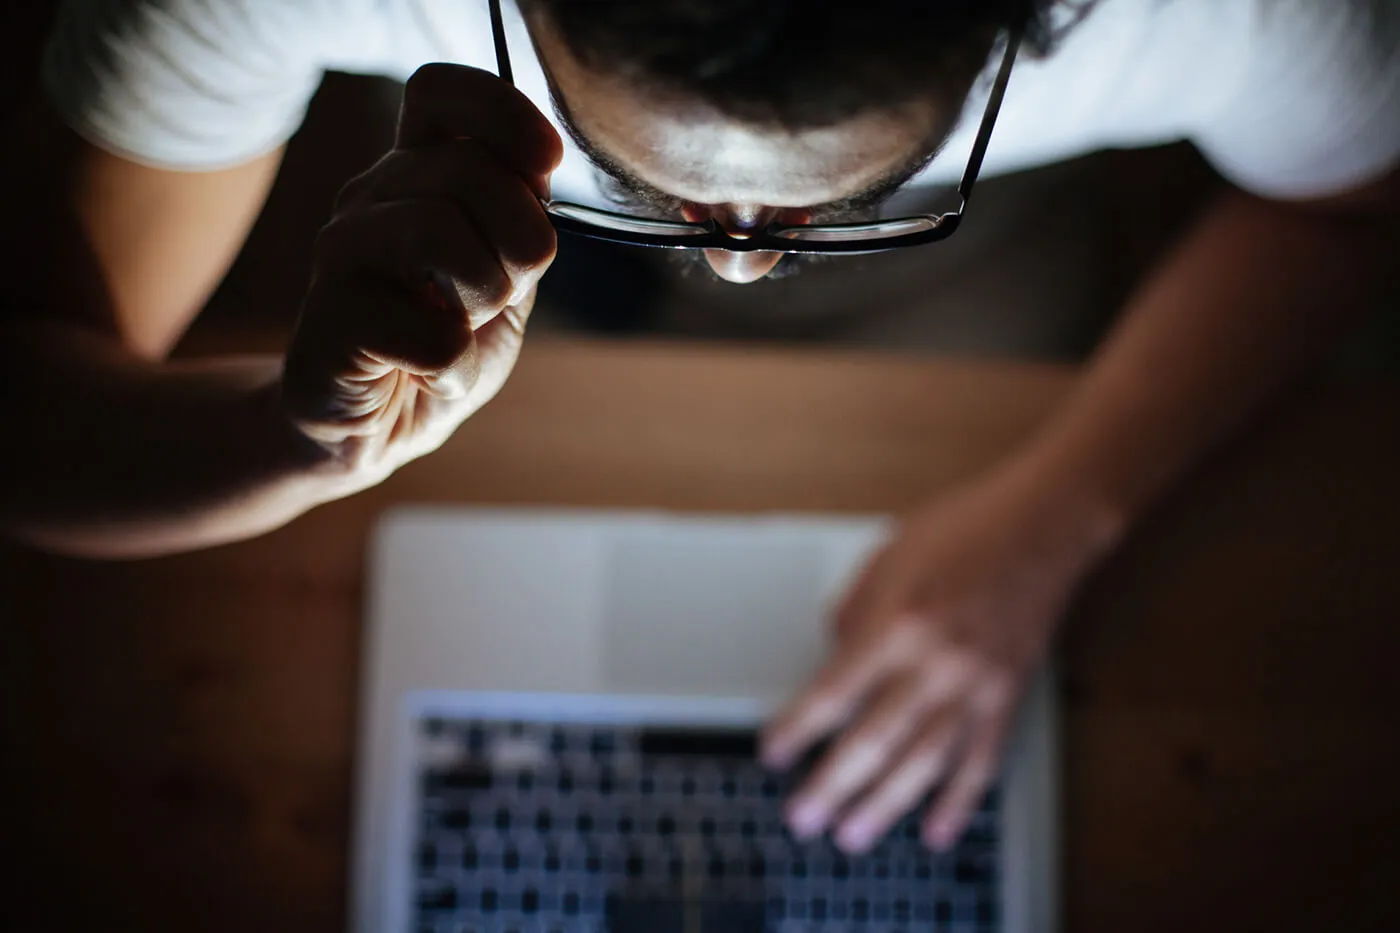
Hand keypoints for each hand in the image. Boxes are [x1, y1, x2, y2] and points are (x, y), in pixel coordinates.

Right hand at [281, 64, 561, 484]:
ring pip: (437, 232)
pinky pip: (430, 335)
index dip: (504, 114)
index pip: (442, 93)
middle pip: (467, 169)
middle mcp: (372, 195)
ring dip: (481, 299)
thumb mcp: (503, 274)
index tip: (547, 164)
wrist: (376, 425)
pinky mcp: (329, 320)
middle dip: (518, 245)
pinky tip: (427, 372)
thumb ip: (523, 218)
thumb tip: (541, 163)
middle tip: (497, 295)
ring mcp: (341, 251)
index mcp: (417, 173)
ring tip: (460, 328)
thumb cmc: (442, 341)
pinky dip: (451, 367)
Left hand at [761, 464, 1117, 852]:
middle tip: (802, 818)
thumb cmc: (964, 530)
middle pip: (873, 740)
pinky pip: (980, 763)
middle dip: (832, 786)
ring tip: (852, 836)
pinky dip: (958, 802)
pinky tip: (936, 830)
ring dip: (885, 806)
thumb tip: (831, 659)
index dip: (797, 729)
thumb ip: (853, 613)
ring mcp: (976, 686)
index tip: (773, 754)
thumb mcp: (888, 557)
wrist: (1043, 526)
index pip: (834, 692)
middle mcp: (935, 662)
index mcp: (897, 623)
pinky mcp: (1007, 697)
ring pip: (924, 764)